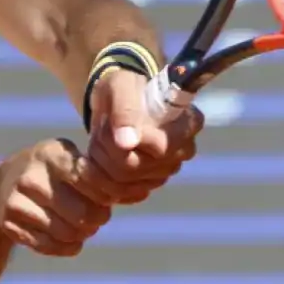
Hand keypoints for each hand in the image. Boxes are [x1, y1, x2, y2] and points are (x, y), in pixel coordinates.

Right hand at [0, 138, 111, 256]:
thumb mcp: (69, 159)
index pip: (92, 180)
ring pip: (66, 233)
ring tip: (85, 227)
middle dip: (98, 219)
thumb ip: (100, 173)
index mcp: (51, 154)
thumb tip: (143, 192)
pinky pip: (49, 247)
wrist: (3, 184)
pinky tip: (71, 239)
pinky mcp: (10, 224)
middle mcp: (31, 177)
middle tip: (100, 217)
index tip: (109, 197)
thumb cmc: (51, 171)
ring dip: (83, 234)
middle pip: (82, 212)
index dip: (108, 195)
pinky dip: (67, 247)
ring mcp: (17, 201)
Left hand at [81, 68, 203, 205]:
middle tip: (99, 130)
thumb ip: (124, 111)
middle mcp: (183, 151)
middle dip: (105, 148)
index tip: (108, 123)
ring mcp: (166, 172)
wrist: (116, 102)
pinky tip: (95, 159)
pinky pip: (118, 195)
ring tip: (97, 140)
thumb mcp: (120, 88)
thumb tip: (127, 143)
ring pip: (121, 183)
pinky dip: (98, 179)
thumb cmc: (122, 89)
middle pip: (133, 167)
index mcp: (188, 123)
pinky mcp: (148, 186)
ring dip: (99, 162)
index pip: (158, 148)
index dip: (126, 140)